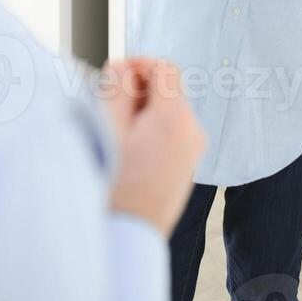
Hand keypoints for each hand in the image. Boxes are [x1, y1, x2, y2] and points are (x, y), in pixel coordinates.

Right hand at [102, 58, 205, 236]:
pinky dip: (153, 128)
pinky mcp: (188, 165)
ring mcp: (193, 150)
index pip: (165, 68)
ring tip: (117, 130)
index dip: (139, 64)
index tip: (116, 73)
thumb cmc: (114, 185)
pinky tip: (129, 148)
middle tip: (109, 103)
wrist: (127, 236)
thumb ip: (116, 88)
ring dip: (144, 109)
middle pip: (168, 89)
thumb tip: (122, 67)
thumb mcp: (108, 127)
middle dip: (138, 89)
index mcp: (175, 117)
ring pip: (169, 110)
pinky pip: (173, 132)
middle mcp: (192, 130)